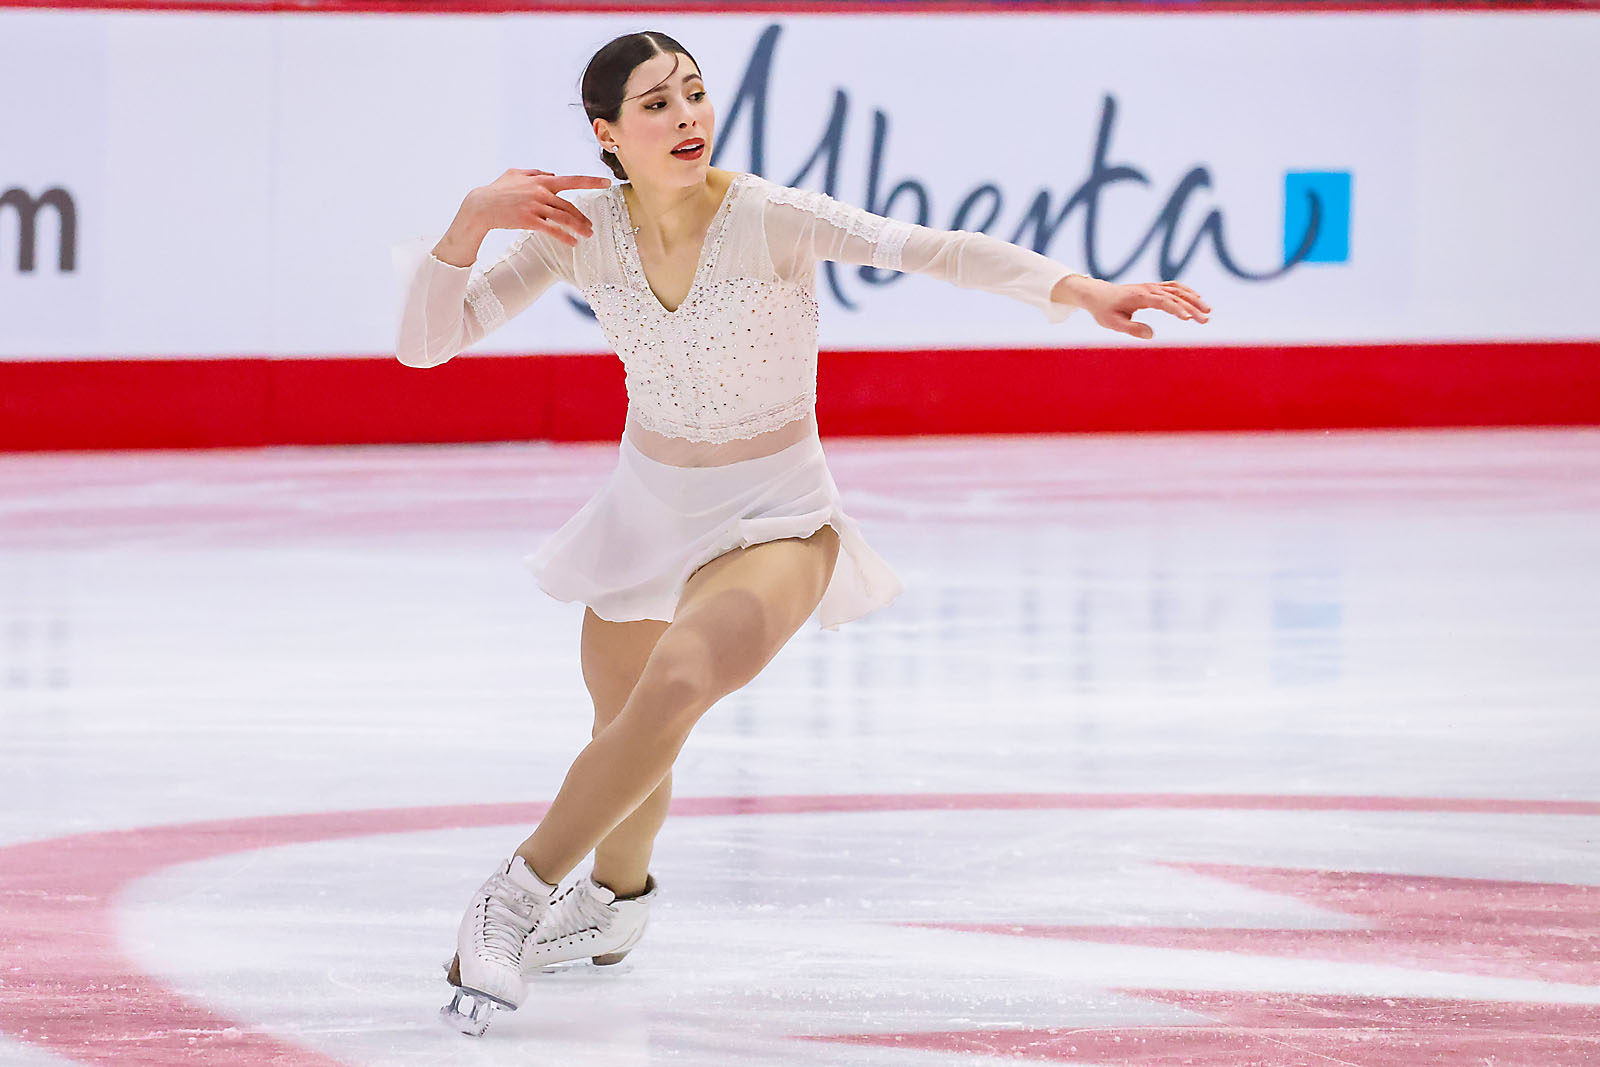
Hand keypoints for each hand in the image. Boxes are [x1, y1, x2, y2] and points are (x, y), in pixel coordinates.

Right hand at [464, 169, 613, 246]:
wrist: (480, 205)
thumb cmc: (497, 190)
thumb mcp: (515, 173)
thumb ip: (535, 172)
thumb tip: (552, 174)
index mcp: (540, 180)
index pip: (571, 180)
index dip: (590, 181)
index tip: (607, 183)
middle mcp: (540, 192)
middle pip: (569, 206)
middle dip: (582, 218)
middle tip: (591, 228)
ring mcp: (535, 206)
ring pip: (564, 218)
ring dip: (578, 228)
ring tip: (586, 236)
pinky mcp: (529, 220)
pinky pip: (552, 230)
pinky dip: (564, 236)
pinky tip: (572, 243)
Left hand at [1056, 275, 1211, 339]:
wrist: (1097, 295)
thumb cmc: (1104, 310)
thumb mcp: (1113, 323)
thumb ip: (1132, 329)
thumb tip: (1151, 335)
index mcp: (1139, 297)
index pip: (1163, 301)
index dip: (1176, 309)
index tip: (1188, 319)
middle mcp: (1149, 289)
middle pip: (1175, 296)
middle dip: (1192, 307)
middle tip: (1206, 320)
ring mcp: (1152, 287)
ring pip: (1178, 290)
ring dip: (1194, 300)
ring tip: (1208, 312)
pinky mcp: (1154, 288)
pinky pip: (1174, 287)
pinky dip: (1187, 292)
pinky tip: (1198, 300)